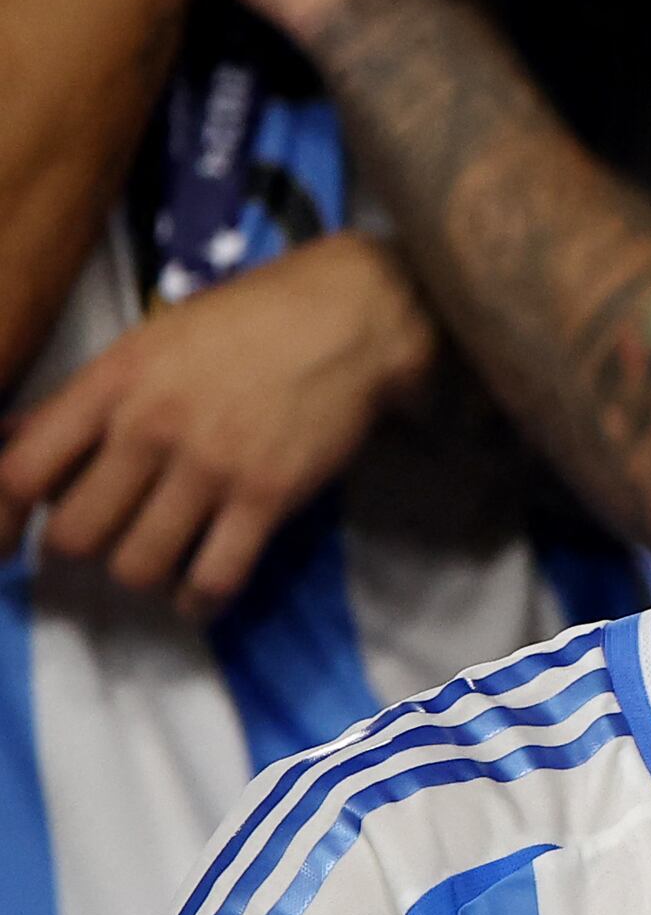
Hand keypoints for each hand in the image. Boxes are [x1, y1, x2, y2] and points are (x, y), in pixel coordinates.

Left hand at [3, 235, 438, 613]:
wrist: (351, 314)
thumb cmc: (245, 321)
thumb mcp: (149, 342)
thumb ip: (84, 398)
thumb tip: (12, 439)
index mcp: (112, 384)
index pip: (22, 474)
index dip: (5, 520)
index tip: (14, 541)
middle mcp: (151, 428)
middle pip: (75, 535)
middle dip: (83, 548)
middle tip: (109, 534)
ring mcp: (211, 466)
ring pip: (136, 567)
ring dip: (141, 573)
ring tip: (159, 558)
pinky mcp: (268, 496)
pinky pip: (213, 579)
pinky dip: (198, 600)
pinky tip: (200, 593)